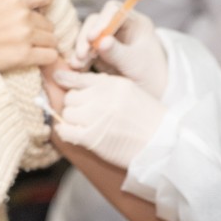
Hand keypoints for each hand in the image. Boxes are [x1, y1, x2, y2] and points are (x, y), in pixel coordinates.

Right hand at [0, 0, 58, 72]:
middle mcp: (23, 17)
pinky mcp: (24, 57)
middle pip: (48, 22)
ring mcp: (25, 37)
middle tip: (28, 34)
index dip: (44, 1)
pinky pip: (49, 56)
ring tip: (33, 47)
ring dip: (44, 43)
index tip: (38, 9)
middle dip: (40, 28)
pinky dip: (46, 57)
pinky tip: (37, 57)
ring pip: (51, 39)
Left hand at [51, 69, 165, 169]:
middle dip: (75, 105)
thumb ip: (104, 85)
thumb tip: (73, 80)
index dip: (66, 81)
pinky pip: (65, 131)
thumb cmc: (146, 118)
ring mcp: (95, 117)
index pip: (79, 78)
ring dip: (72, 120)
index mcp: (112, 83)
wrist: (161, 143)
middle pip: (70, 97)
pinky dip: (66, 133)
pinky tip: (75, 135)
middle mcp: (101, 97)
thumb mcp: (128, 91)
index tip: (58, 80)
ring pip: (66, 114)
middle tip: (85, 114)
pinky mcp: (91, 137)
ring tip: (85, 126)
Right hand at [70, 2, 167, 96]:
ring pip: (87, 37)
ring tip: (77, 65)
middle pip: (96, 22)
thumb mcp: (135, 63)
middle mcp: (119, 26)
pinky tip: (77, 69)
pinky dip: (80, 59)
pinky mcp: (99, 53)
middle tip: (82, 55)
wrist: (152, 90)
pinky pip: (85, 51)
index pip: (114, 10)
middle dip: (86, 37)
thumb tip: (101, 42)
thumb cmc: (150, 74)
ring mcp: (108, 39)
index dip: (101, 21)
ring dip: (80, 49)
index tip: (92, 38)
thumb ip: (118, 53)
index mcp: (134, 22)